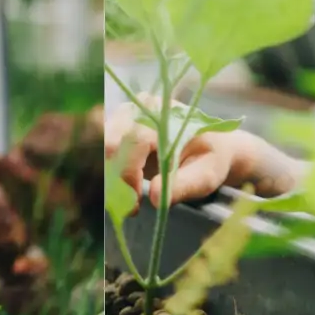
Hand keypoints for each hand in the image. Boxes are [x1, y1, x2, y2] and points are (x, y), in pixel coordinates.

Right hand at [106, 98, 274, 207]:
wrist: (213, 148)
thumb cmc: (212, 160)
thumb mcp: (206, 176)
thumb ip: (184, 185)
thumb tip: (153, 196)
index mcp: (165, 114)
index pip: (134, 141)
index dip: (129, 175)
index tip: (135, 205)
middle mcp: (141, 108)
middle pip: (111, 142)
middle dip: (116, 179)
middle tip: (130, 206)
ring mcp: (127, 116)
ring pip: (102, 147)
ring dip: (110, 178)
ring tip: (130, 200)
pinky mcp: (118, 128)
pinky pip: (102, 151)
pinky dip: (109, 174)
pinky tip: (125, 190)